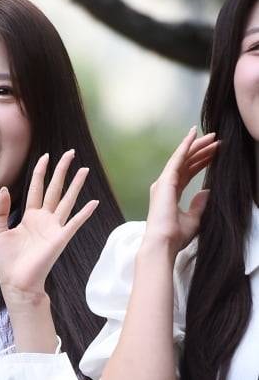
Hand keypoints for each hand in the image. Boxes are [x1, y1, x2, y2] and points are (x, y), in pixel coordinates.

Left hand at [0, 151, 97, 302]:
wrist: (15, 282)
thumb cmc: (6, 261)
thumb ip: (1, 210)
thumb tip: (4, 189)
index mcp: (29, 217)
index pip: (37, 188)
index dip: (41, 172)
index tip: (46, 156)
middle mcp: (44, 219)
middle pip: (55, 189)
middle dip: (62, 170)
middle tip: (71, 153)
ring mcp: (54, 228)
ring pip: (67, 201)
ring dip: (76, 185)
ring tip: (85, 169)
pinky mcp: (60, 238)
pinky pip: (74, 222)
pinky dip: (84, 213)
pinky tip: (94, 202)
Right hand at [144, 127, 218, 253]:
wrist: (163, 244)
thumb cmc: (175, 237)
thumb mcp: (193, 219)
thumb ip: (199, 205)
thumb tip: (206, 192)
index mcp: (170, 195)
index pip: (187, 173)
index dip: (200, 162)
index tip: (213, 153)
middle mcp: (165, 187)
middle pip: (185, 163)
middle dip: (201, 151)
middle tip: (216, 141)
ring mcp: (164, 183)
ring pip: (182, 158)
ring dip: (197, 146)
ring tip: (212, 137)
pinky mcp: (165, 181)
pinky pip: (177, 159)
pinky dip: (185, 146)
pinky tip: (193, 135)